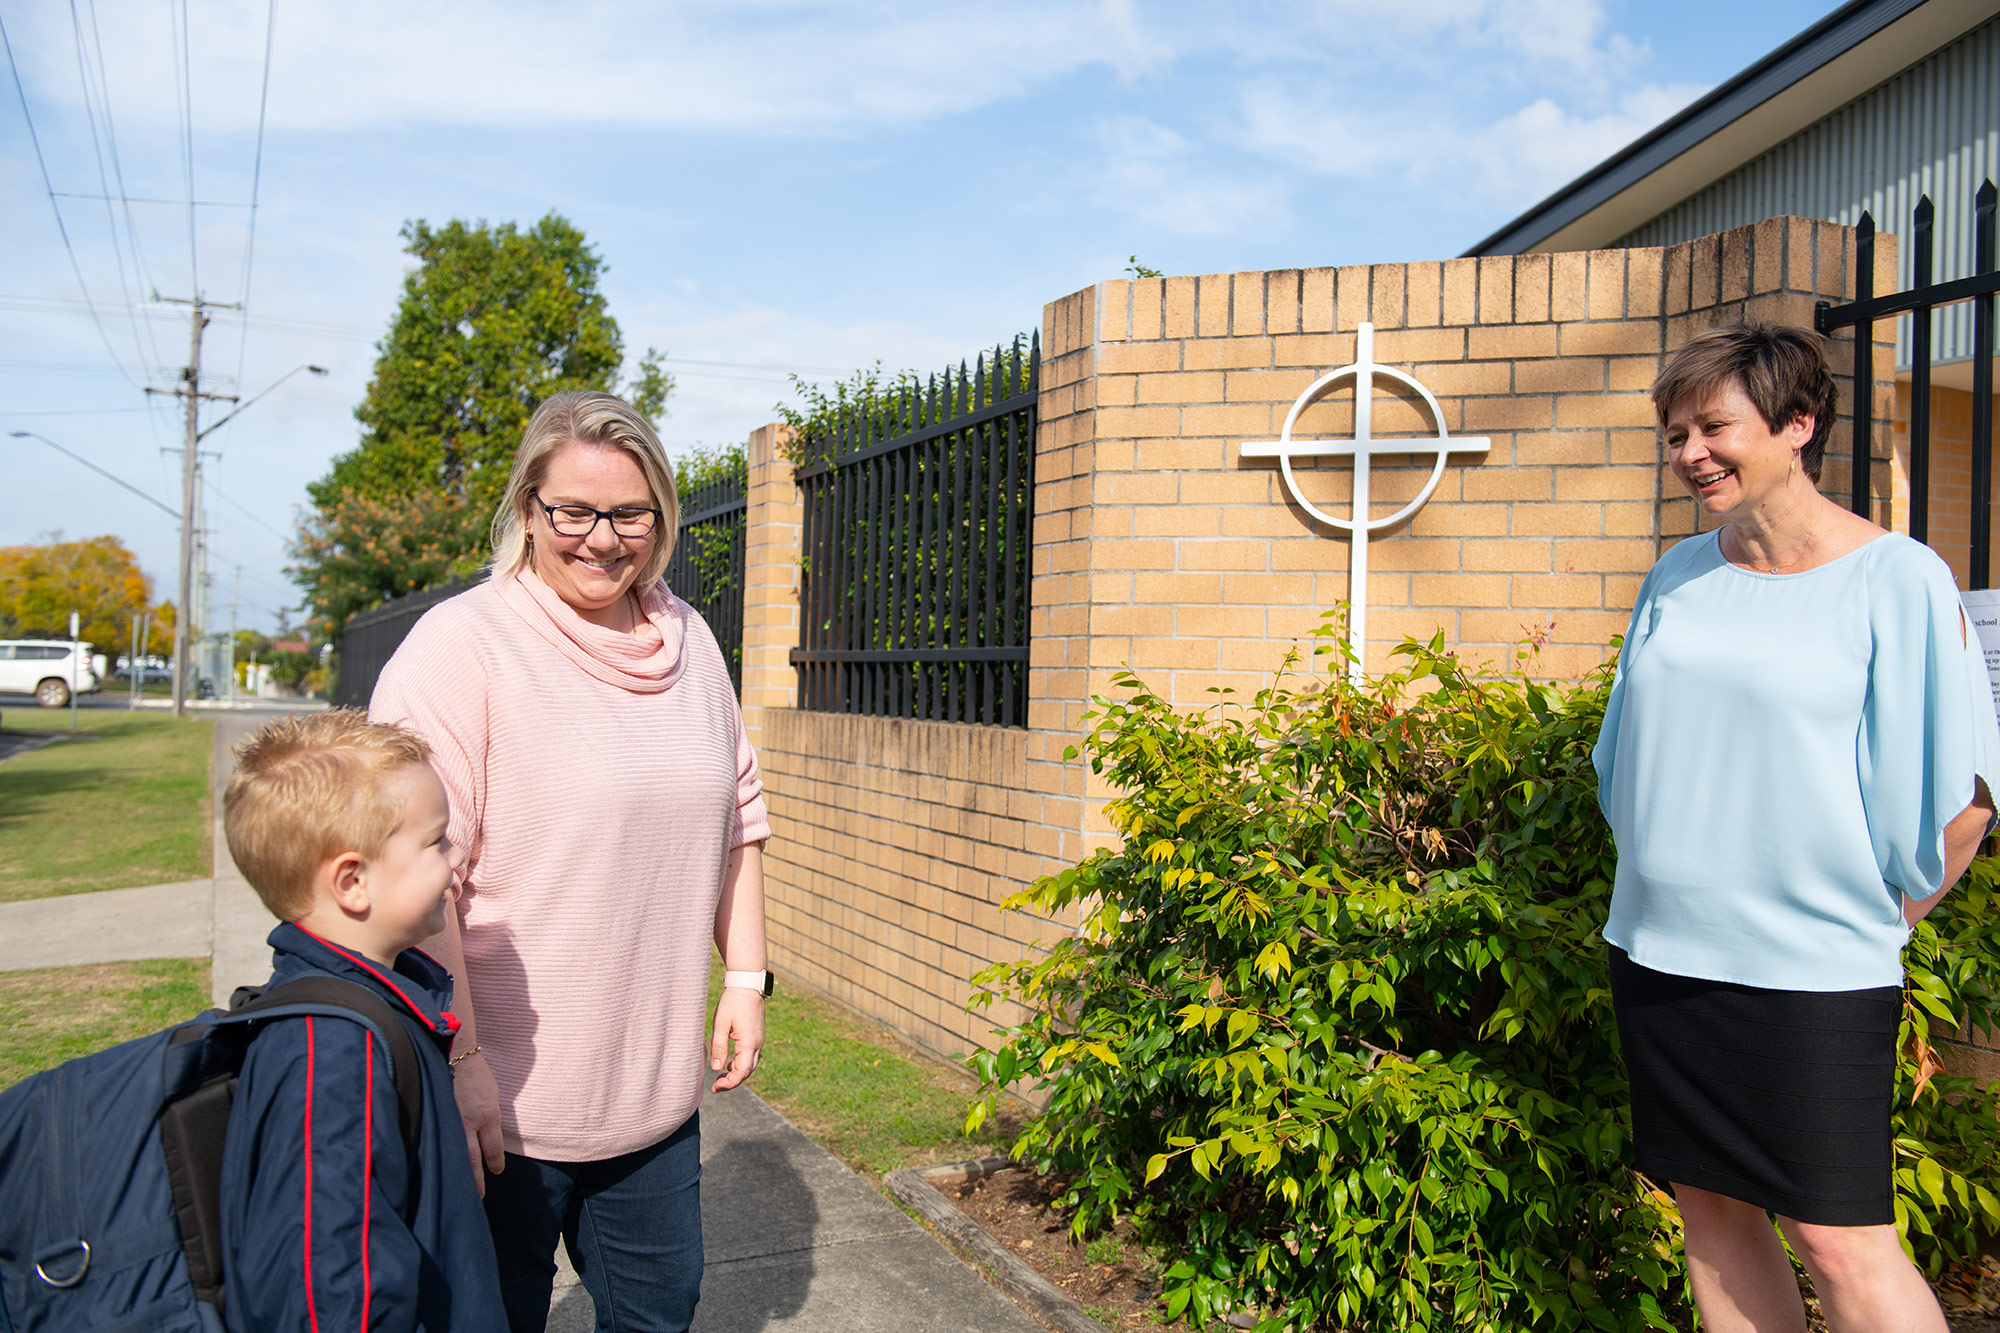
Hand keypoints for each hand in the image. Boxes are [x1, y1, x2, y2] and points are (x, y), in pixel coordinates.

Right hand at [451, 1050, 506, 1195]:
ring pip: (455, 1153)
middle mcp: (468, 1121)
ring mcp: (451, 1120)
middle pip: (472, 1159)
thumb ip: (490, 1122)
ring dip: (458, 1173)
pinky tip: (440, 1166)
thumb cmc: (476, 1078)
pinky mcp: (437, 1116)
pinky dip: (441, 1156)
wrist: (455, 1056)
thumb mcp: (492, 1099)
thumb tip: (488, 1145)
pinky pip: (439, 1141)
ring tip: (459, 1189)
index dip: (495, 1163)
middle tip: (478, 1197)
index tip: (497, 1172)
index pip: (492, 1148)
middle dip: (476, 1180)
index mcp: (487, 1115)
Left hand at [709, 987, 765, 1091]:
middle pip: (747, 1072)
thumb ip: (718, 1047)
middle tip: (716, 1087)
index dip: (728, 1084)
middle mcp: (758, 1044)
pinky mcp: (757, 1036)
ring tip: (720, 1077)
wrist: (747, 986)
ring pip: (750, 1065)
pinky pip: (752, 1056)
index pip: (741, 1073)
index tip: (714, 1088)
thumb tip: (716, 1068)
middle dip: (732, 1082)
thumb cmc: (732, 1002)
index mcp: (749, 1043)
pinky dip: (741, 1064)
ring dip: (737, 1074)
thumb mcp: (720, 1024)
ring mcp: (759, 1040)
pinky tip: (730, 1064)